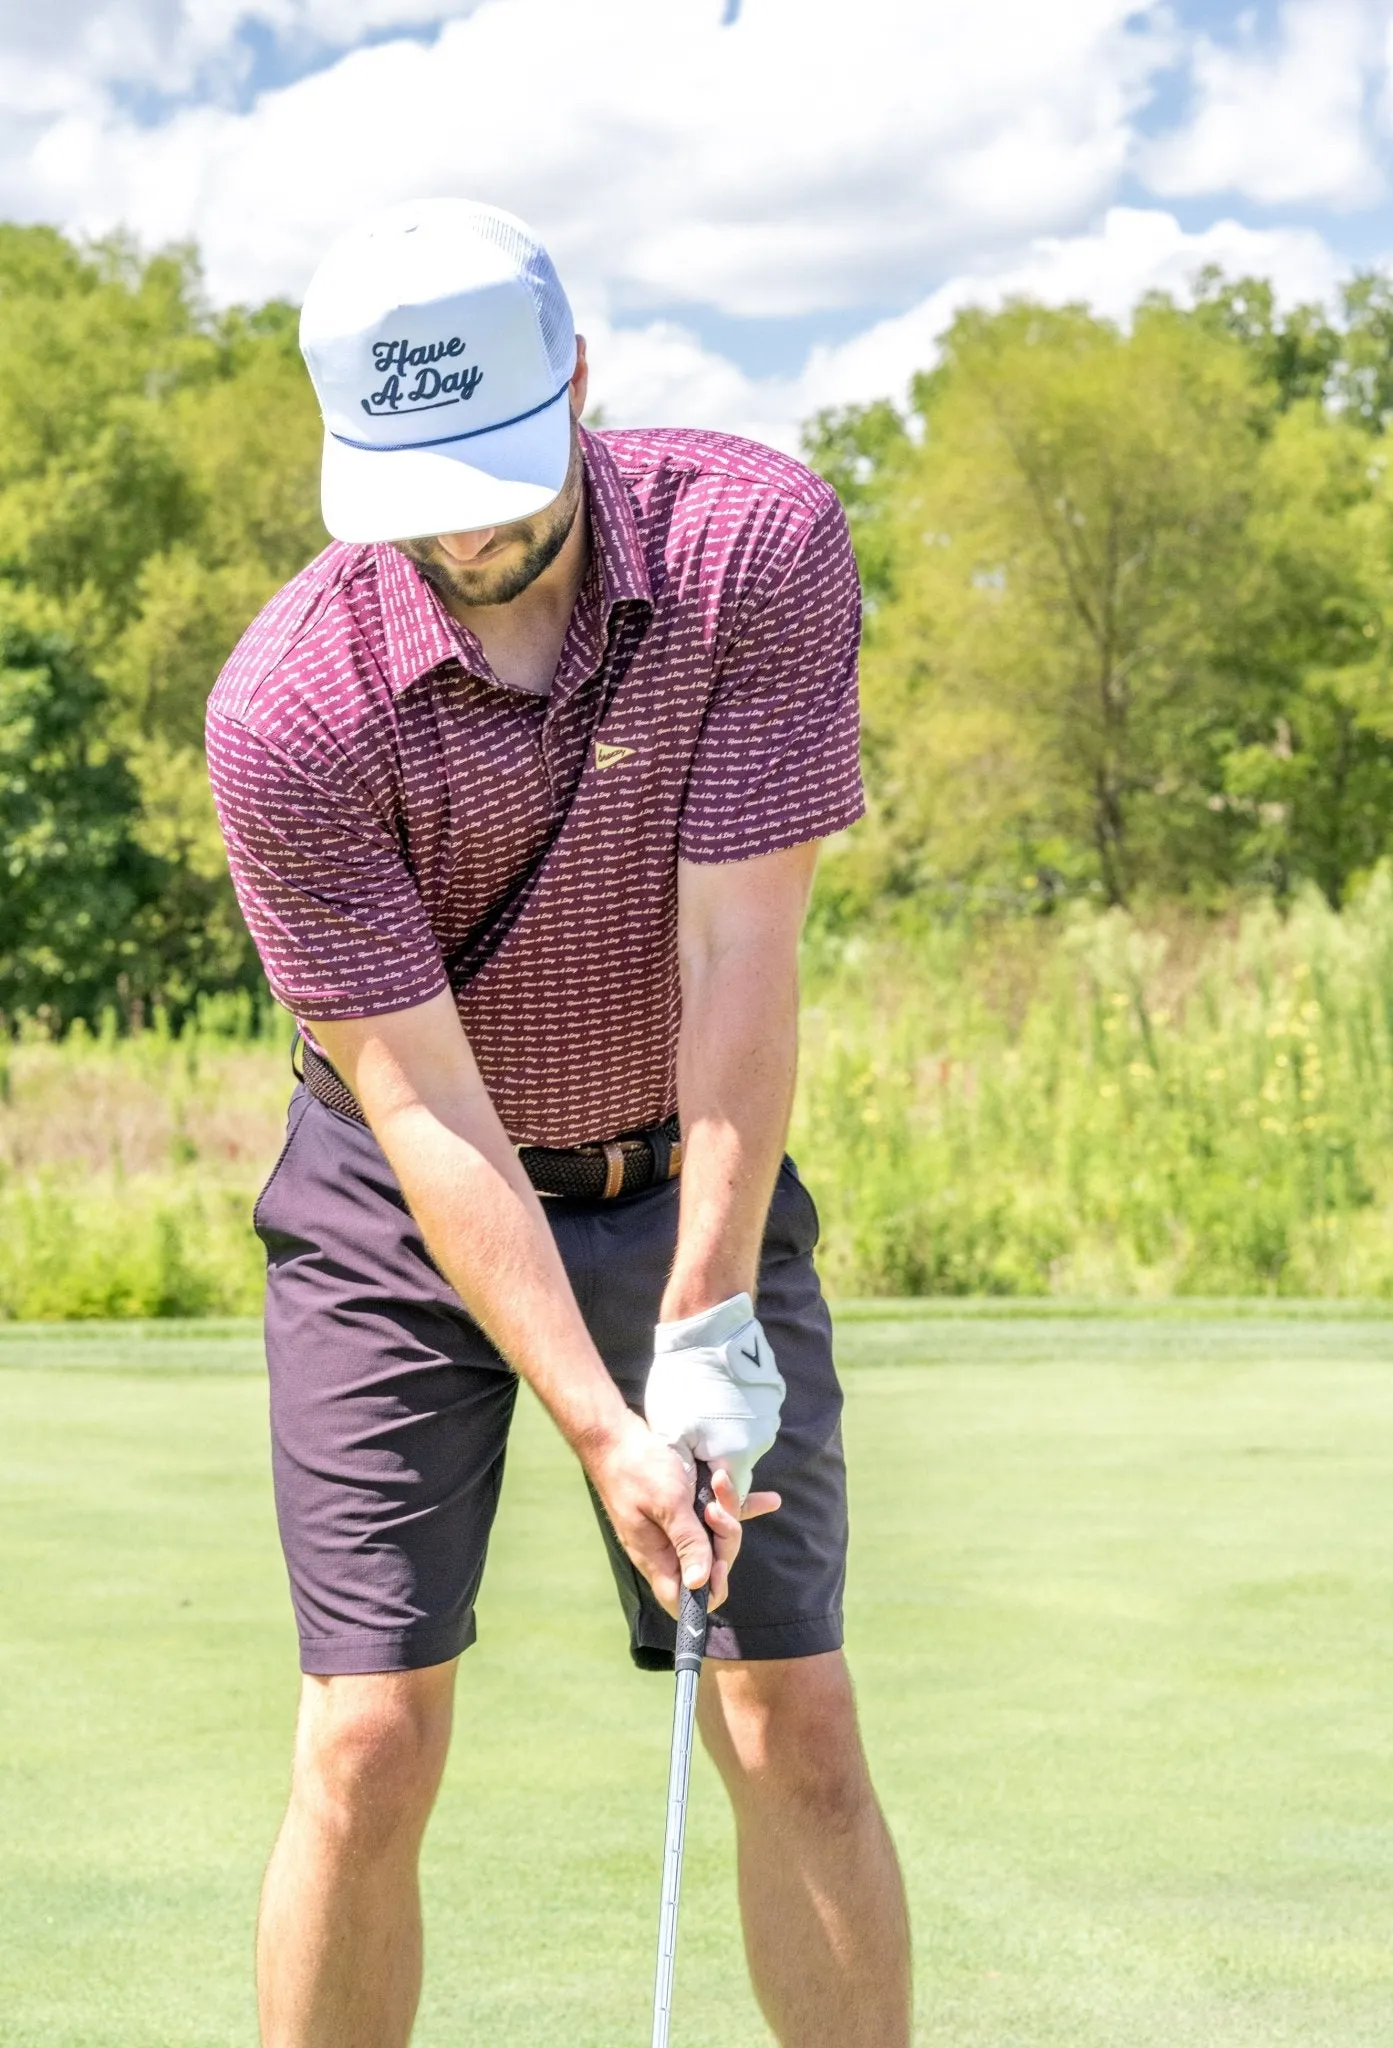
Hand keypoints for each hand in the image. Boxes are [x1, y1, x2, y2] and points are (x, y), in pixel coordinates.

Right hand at [582, 1412, 777, 1615]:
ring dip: (728, 1514)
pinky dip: (738, 1506)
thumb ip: (687, 1542)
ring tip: (720, 1481)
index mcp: (656, 1557)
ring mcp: (673, 1530)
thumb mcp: (667, 1504)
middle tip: (716, 1509)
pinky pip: (715, 1516)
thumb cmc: (637, 1468)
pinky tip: (769, 1501)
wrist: (615, 1437)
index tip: (719, 1561)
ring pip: (714, 1538)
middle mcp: (666, 1549)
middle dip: (724, 1540)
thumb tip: (700, 1584)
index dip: (709, 1589)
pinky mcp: (681, 1509)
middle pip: (708, 1567)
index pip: (685, 1600)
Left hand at [645, 1291, 786, 1501]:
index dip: (712, 1499)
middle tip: (689, 1447)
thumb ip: (686, 1472)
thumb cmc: (683, 1384)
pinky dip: (735, 1416)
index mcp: (737, 1455)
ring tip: (699, 1417)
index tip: (694, 1489)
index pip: (730, 1496)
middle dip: (716, 1467)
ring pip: (745, 1442)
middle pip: (739, 1469)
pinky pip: (752, 1417)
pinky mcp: (770, 1394)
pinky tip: (714, 1398)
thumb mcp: (671, 1434)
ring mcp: (769, 1414)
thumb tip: (692, 1495)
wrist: (708, 1329)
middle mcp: (761, 1439)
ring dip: (724, 1439)